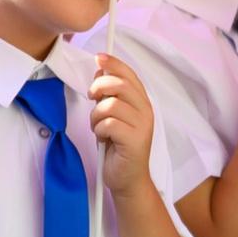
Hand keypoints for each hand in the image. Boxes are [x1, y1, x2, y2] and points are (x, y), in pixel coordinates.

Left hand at [89, 53, 157, 199]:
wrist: (127, 179)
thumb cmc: (118, 148)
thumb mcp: (112, 116)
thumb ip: (109, 96)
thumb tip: (100, 72)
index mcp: (141, 103)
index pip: (130, 75)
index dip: (114, 63)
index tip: (98, 57)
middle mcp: (146, 111)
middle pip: (120, 85)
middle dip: (99, 88)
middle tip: (92, 98)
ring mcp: (142, 126)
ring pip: (110, 105)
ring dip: (96, 116)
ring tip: (98, 128)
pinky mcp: (135, 140)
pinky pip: (108, 123)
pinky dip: (99, 130)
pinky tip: (103, 139)